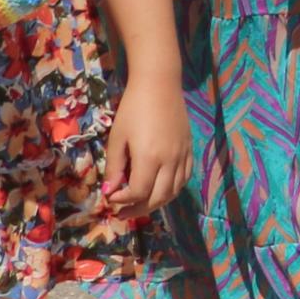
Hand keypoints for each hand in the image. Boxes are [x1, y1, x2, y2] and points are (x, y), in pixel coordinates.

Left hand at [99, 72, 190, 223]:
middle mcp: (170, 161)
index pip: (138, 192)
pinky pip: (185, 178)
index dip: (122, 200)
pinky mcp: (189, 150)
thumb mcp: (117, 138)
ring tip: (140, 205)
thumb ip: (114, 167)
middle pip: (158, 197)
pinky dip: (172, 189)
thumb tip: (110, 191)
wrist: (160, 85)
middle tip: (122, 212)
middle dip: (138, 209)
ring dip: (156, 203)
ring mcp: (183, 156)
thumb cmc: (133, 109)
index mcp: (149, 158)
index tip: (110, 197)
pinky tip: (160, 189)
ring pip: (174, 191)